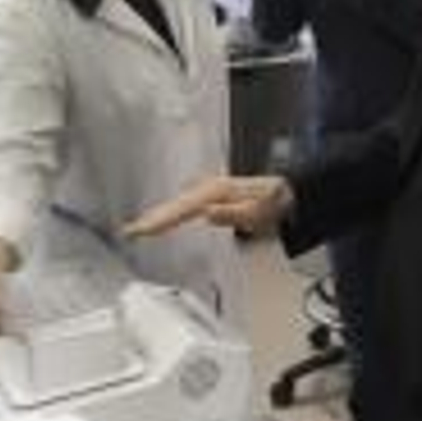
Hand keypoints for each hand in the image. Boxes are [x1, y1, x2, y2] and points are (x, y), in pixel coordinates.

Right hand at [122, 175, 293, 237]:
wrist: (291, 190)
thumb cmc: (275, 202)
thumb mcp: (257, 212)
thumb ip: (231, 214)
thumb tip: (206, 214)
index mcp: (215, 192)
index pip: (181, 210)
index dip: (159, 221)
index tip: (140, 229)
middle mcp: (209, 189)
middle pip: (174, 206)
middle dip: (152, 219)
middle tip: (129, 231)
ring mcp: (210, 190)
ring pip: (178, 205)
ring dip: (159, 216)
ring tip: (138, 228)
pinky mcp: (213, 195)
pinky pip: (186, 205)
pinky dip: (172, 212)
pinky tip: (164, 220)